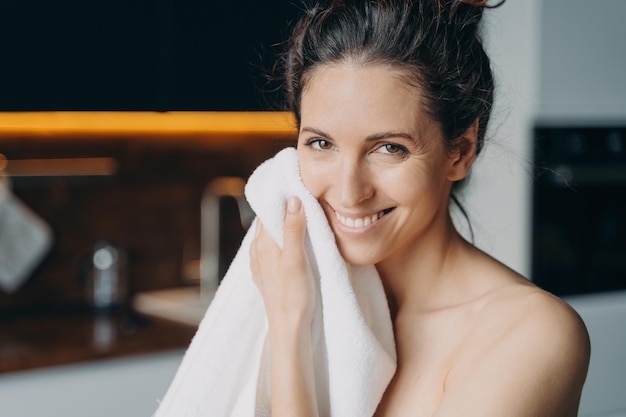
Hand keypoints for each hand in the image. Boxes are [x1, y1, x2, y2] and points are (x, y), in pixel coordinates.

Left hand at [250, 196, 315, 326]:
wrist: (288, 328)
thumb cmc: (293, 295)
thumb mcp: (296, 258)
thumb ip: (292, 228)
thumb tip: (292, 199)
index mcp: (262, 244)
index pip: (268, 210)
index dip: (282, 197)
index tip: (296, 185)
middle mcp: (257, 251)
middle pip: (269, 221)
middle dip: (284, 209)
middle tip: (304, 197)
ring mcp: (260, 263)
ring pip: (271, 235)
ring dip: (285, 225)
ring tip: (303, 216)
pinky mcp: (268, 274)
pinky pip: (274, 248)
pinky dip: (284, 240)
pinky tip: (296, 242)